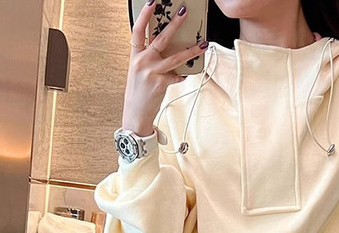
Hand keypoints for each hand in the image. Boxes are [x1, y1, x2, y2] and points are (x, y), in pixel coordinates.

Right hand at [122, 1, 207, 135]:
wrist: (136, 114)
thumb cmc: (138, 92)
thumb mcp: (139, 71)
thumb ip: (150, 58)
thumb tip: (167, 48)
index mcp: (135, 55)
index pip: (138, 30)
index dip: (144, 14)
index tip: (152, 2)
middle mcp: (142, 62)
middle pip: (160, 38)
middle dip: (174, 24)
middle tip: (184, 12)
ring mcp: (152, 72)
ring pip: (175, 57)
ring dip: (191, 50)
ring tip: (203, 44)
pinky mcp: (161, 83)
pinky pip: (176, 75)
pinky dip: (181, 75)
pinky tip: (185, 74)